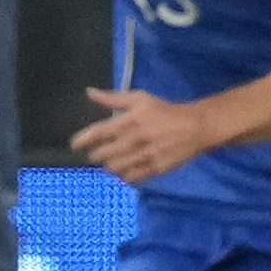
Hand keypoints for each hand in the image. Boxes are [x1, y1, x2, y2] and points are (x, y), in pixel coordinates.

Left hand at [70, 87, 214, 185]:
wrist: (196, 126)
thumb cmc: (164, 110)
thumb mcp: (139, 98)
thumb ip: (112, 98)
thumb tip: (89, 92)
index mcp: (130, 120)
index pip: (99, 132)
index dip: (83, 139)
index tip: (74, 145)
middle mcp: (135, 139)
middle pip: (104, 155)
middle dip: (95, 155)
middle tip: (96, 154)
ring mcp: (146, 156)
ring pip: (115, 168)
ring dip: (109, 166)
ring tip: (110, 162)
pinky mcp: (156, 169)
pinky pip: (131, 178)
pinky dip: (123, 176)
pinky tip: (124, 171)